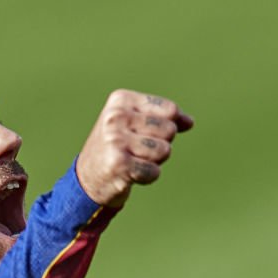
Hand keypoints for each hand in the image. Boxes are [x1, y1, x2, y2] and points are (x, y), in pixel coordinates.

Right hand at [75, 90, 194, 208]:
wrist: (88, 177)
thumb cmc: (117, 146)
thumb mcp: (136, 123)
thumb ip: (164, 118)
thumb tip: (190, 122)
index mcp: (121, 100)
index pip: (169, 110)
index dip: (169, 126)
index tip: (147, 133)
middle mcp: (116, 117)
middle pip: (169, 130)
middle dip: (161, 143)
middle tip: (138, 149)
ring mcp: (116, 140)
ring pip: (164, 151)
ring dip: (154, 161)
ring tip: (134, 160)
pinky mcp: (118, 164)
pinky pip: (154, 172)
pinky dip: (147, 176)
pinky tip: (131, 174)